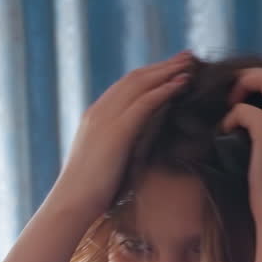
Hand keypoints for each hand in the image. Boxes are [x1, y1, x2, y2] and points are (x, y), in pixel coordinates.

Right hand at [48, 51, 194, 218]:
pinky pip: (145, 102)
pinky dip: (165, 89)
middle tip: (187, 56)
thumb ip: (118, 148)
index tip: (171, 69)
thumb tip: (136, 150)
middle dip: (162, 66)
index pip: (125, 87)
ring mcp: (106, 119)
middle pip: (135, 78)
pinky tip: (182, 83)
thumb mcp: (105, 163)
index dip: (150, 75)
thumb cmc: (89, 194)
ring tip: (190, 63)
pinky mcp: (116, 131)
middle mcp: (98, 112)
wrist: (71, 205)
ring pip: (141, 84)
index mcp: (94, 118)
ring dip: (168, 71)